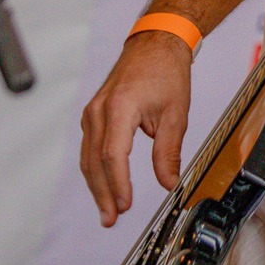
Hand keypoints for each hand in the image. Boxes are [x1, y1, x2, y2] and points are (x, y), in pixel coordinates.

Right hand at [79, 31, 191, 225]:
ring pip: (88, 157)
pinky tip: (103, 186)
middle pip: (95, 161)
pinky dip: (95, 169)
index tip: (125, 205)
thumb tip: (168, 183)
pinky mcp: (94, 114)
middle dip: (103, 193)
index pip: (113, 155)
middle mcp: (99, 110)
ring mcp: (93, 112)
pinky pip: (90, 147)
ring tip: (107, 211)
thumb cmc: (165, 72)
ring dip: (96, 186)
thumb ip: (168, 151)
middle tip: (111, 219)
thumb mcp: (175, 114)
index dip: (118, 184)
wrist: (155, 44)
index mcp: (119, 108)